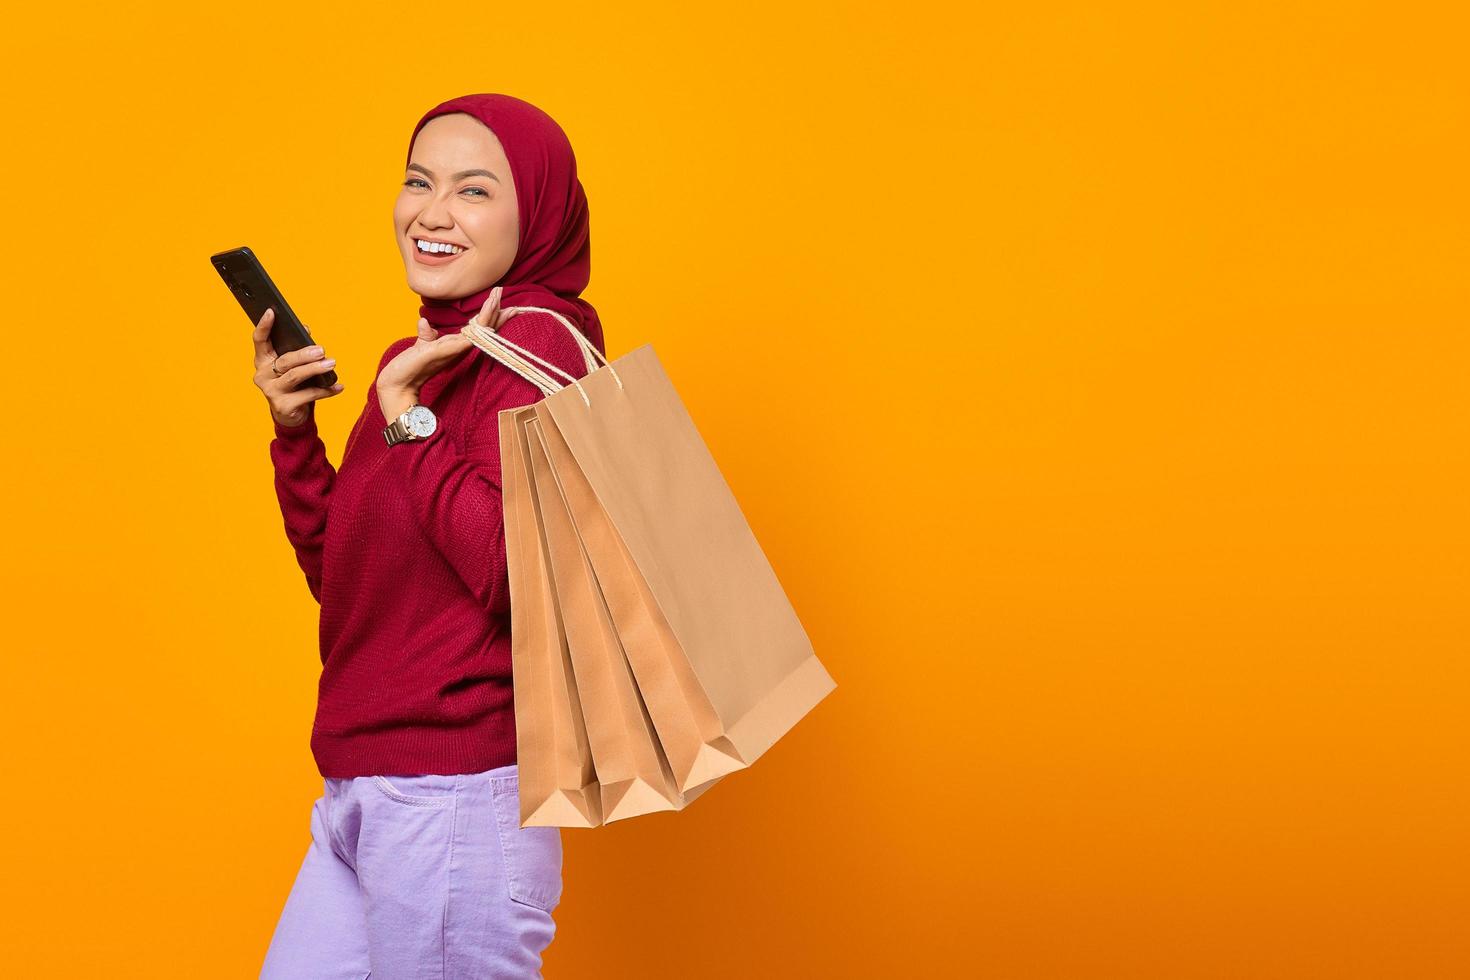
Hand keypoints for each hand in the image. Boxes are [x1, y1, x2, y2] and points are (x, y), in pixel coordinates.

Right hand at [252, 307, 344, 427]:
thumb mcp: (294, 364)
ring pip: (295, 376)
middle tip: (321, 351)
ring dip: (315, 369)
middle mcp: (263, 375)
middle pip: (285, 361)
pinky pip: (308, 395)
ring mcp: (271, 391)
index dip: (264, 326)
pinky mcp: (282, 406)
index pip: (259, 340)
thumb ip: (297, 347)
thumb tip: (305, 329)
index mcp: (263, 360)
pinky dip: (325, 390)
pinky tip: (338, 386)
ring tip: (332, 364)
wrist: (290, 414)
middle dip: (304, 355)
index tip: (271, 311)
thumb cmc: (294, 383)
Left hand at [376, 286, 514, 422]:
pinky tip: (485, 323)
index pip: (478, 327)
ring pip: (479, 331)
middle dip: (495, 310)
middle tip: (502, 291)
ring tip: (496, 297)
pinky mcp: (446, 353)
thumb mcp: (421, 345)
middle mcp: (459, 348)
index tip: (499, 298)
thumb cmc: (411, 366)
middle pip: (484, 327)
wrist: (397, 383)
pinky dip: (477, 330)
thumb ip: (427, 334)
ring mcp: (454, 351)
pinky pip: (466, 340)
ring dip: (489, 314)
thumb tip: (424, 322)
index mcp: (456, 344)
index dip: (490, 314)